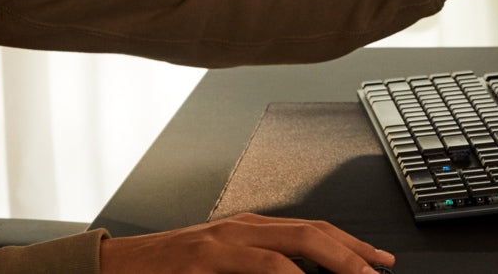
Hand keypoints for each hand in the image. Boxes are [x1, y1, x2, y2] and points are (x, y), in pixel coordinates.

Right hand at [99, 213, 394, 273]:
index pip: (314, 230)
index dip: (351, 245)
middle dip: (351, 253)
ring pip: (289, 245)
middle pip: (311, 232)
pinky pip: (254, 264)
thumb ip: (260, 267)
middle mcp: (241, 228)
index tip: (380, 261)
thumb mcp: (223, 265)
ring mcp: (222, 242)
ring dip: (330, 262)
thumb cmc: (170, 270)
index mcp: (250, 228)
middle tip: (377, 272)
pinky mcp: (203, 260)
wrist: (116, 267)